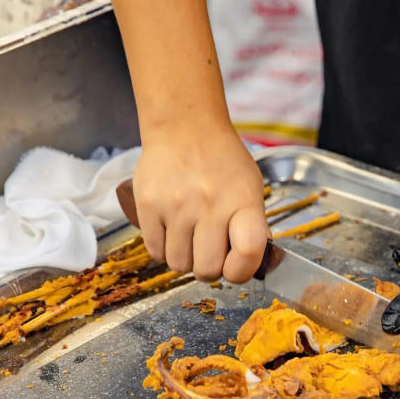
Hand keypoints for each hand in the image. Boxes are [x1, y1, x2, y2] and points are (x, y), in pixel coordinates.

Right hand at [132, 129, 267, 282]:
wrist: (184, 127)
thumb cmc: (222, 162)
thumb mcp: (250, 188)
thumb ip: (251, 227)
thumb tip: (245, 266)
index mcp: (243, 201)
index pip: (248, 251)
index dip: (242, 271)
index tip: (236, 268)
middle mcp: (210, 204)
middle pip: (207, 269)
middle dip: (209, 269)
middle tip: (209, 252)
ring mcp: (176, 206)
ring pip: (178, 265)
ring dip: (185, 259)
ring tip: (190, 238)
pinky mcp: (148, 205)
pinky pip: (154, 251)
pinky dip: (164, 249)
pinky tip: (172, 232)